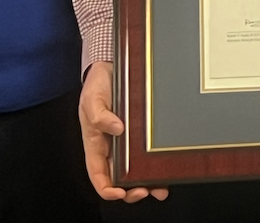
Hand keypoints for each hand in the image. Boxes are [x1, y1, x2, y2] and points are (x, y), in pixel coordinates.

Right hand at [79, 61, 168, 202]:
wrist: (111, 68)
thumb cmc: (97, 86)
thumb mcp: (92, 99)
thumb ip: (100, 115)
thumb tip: (117, 129)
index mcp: (95, 144)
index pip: (98, 175)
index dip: (107, 189)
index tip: (119, 192)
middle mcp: (111, 148)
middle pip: (119, 179)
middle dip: (131, 191)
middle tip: (143, 190)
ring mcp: (127, 143)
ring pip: (136, 172)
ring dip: (147, 183)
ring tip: (159, 188)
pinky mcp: (140, 135)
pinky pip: (148, 154)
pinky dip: (157, 166)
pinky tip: (166, 170)